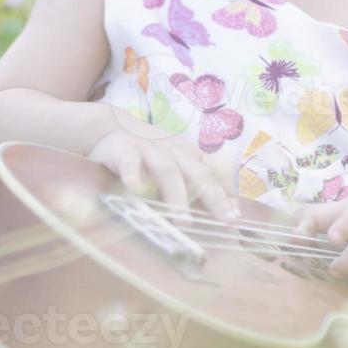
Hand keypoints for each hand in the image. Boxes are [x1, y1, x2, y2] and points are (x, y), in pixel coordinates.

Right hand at [87, 128, 240, 223]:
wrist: (110, 125)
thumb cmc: (151, 153)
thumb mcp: (177, 164)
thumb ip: (198, 186)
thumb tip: (231, 211)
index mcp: (190, 156)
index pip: (215, 173)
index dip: (227, 193)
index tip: (236, 216)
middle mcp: (175, 152)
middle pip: (198, 175)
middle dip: (214, 198)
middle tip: (226, 220)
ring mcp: (150, 151)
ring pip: (168, 173)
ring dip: (177, 197)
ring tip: (184, 221)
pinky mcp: (124, 151)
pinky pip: (130, 163)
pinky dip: (132, 176)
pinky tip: (135, 189)